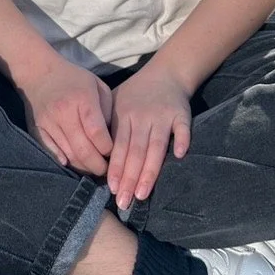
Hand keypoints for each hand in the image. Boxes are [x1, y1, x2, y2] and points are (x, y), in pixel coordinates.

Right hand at [16, 55, 114, 175]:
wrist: (39, 72)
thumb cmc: (74, 80)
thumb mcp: (98, 86)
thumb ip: (108, 111)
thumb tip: (113, 138)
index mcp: (82, 99)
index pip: (97, 133)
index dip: (108, 149)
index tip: (114, 153)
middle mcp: (63, 113)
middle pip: (83, 150)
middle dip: (98, 166)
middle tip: (106, 170)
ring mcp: (48, 123)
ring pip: (69, 156)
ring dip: (84, 167)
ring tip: (94, 168)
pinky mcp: (37, 131)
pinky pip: (52, 154)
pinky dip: (65, 162)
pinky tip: (74, 164)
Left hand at [107, 66, 191, 211]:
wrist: (166, 72)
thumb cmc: (136, 93)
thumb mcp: (115, 101)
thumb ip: (106, 124)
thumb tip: (91, 153)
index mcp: (125, 116)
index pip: (119, 146)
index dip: (116, 168)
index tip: (112, 189)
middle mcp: (143, 117)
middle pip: (136, 151)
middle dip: (129, 178)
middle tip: (124, 202)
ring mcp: (163, 116)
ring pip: (156, 147)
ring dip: (150, 170)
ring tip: (142, 193)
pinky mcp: (181, 114)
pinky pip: (183, 128)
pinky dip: (183, 140)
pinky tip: (180, 156)